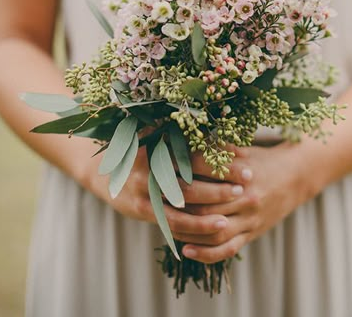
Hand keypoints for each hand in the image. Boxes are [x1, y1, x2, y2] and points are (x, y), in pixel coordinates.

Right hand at [81, 141, 248, 241]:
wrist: (102, 173)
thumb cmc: (139, 150)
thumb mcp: (153, 133)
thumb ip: (179, 132)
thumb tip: (221, 126)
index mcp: (155, 140)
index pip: (194, 143)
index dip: (218, 148)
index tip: (243, 151)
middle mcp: (149, 162)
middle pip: (192, 168)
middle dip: (223, 172)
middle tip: (249, 174)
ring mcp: (143, 187)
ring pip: (185, 195)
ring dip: (215, 197)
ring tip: (240, 196)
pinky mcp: (142, 210)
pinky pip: (174, 220)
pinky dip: (198, 224)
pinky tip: (220, 225)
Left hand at [167, 141, 312, 263]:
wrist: (296, 175)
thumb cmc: (261, 159)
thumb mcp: (240, 149)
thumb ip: (214, 149)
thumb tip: (182, 142)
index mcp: (241, 172)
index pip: (204, 178)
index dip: (180, 178)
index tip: (159, 178)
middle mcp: (246, 197)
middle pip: (205, 207)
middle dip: (179, 208)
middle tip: (156, 206)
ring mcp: (250, 218)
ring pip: (214, 231)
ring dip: (188, 232)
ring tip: (166, 228)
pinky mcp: (253, 233)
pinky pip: (228, 249)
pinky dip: (206, 253)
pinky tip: (187, 250)